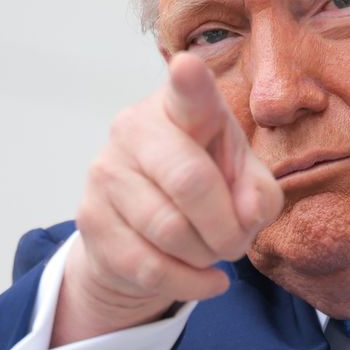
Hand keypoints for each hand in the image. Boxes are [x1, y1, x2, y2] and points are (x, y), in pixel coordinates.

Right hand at [54, 53, 284, 345]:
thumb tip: (246, 213)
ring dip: (206, 255)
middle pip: (190, 182)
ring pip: (171, 231)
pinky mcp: (90, 220)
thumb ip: (258, 193)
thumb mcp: (242, 184)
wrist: (137, 235)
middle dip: (225, 227)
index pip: (188, 94)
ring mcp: (106, 173)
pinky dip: (190, 282)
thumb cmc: (202, 191)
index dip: (190, 83)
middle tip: (235, 243)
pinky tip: (203, 279)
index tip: (188, 67)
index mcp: (180, 108)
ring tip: (211, 252)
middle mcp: (134, 129)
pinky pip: (151, 267)